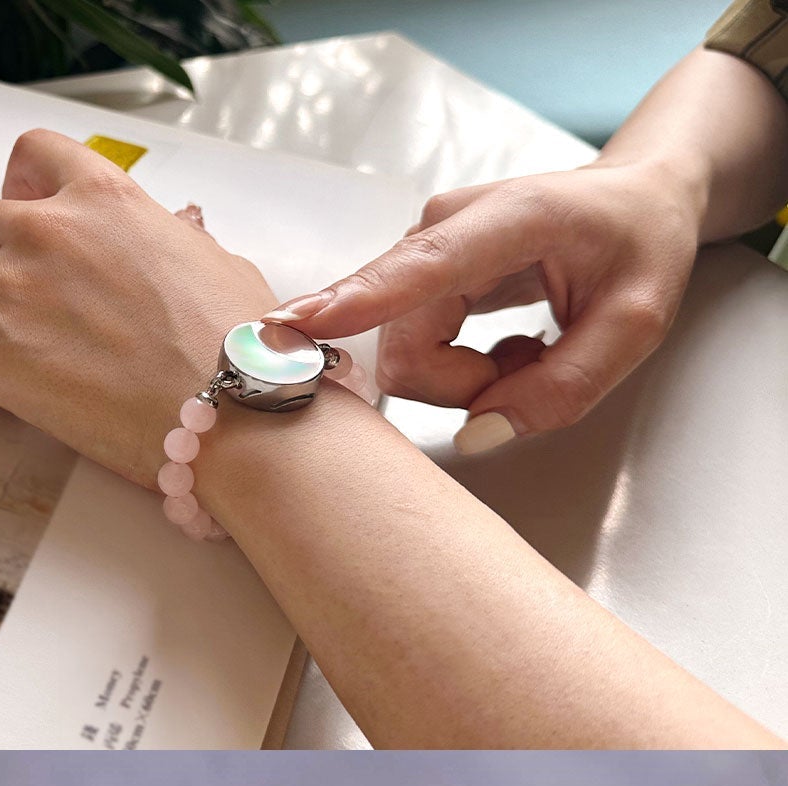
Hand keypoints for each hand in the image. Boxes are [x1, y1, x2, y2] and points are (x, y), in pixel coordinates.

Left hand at [0, 129, 277, 488]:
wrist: (225, 411)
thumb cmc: (235, 348)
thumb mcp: (212, 261)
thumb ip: (166, 244)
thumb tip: (167, 251)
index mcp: (104, 198)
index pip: (31, 154)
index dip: (18, 188)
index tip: (26, 219)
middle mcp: (47, 231)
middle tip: (4, 300)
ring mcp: (9, 289)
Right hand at [268, 160, 700, 448]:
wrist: (634, 201)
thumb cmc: (640, 245)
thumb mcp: (637, 324)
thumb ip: (565, 386)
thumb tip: (479, 435)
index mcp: (512, 219)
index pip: (422, 270)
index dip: (356, 303)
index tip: (293, 325)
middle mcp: (445, 228)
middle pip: (406, 349)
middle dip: (466, 386)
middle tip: (534, 364)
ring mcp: (420, 251)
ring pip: (404, 360)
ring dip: (466, 381)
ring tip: (526, 351)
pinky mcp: (410, 277)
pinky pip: (408, 354)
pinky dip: (458, 370)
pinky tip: (504, 345)